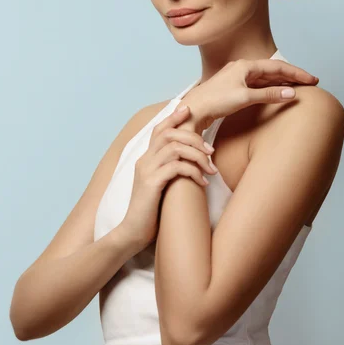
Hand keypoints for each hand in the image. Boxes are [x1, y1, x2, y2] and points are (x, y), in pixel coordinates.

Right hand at [120, 105, 217, 248]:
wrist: (131, 234)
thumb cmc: (150, 212)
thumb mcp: (160, 186)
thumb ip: (170, 172)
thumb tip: (190, 164)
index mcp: (146, 159)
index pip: (158, 129)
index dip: (173, 117)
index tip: (189, 110)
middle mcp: (144, 161)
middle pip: (170, 134)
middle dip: (194, 138)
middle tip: (211, 152)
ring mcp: (147, 171)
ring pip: (175, 148)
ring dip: (198, 155)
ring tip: (211, 169)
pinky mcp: (152, 184)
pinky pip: (177, 168)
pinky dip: (193, 172)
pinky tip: (203, 183)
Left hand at [180, 58, 318, 131]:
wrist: (194, 109)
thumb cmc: (214, 101)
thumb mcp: (245, 97)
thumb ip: (269, 95)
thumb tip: (292, 93)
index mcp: (246, 66)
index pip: (277, 67)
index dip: (296, 73)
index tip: (312, 79)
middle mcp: (242, 68)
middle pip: (273, 70)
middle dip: (292, 76)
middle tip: (310, 82)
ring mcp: (238, 78)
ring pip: (265, 78)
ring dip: (282, 82)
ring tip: (298, 87)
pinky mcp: (234, 88)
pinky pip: (258, 85)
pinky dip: (271, 88)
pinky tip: (277, 92)